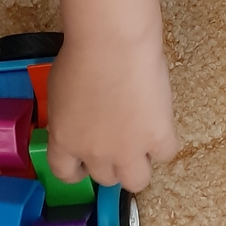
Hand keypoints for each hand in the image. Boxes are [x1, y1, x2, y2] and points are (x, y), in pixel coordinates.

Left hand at [44, 31, 177, 192]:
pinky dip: (164, 142)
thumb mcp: (59, 91)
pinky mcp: (157, 138)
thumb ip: (69, 115)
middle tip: (120, 140)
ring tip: (144, 140)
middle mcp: (94, 154)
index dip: (79, 169)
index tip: (87, 160)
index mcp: (65, 141)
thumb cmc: (82, 53)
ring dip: (139, 163)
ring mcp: (128, 150)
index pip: (67, 174)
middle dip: (112, 162)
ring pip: (137, 180)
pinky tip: (161, 123)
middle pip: (106, 179)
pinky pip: (166, 153)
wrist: (112, 45)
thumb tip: (81, 116)